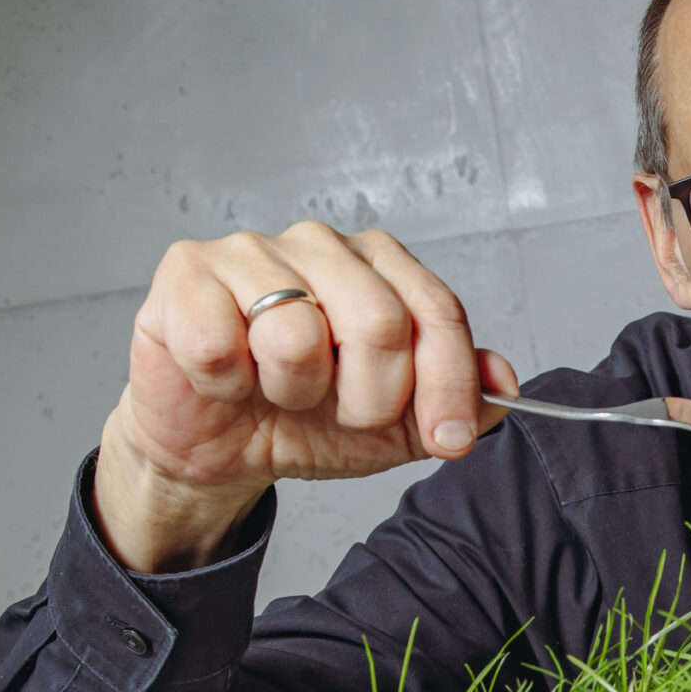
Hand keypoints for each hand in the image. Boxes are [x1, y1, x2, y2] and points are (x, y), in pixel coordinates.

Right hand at [92, 222, 517, 572]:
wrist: (218, 447)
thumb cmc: (303, 419)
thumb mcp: (395, 425)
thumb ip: (455, 399)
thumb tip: (503, 382)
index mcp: (381, 267)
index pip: (436, 312)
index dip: (448, 385)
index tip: (450, 441)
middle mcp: (321, 245)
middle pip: (380, 322)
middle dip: (369, 399)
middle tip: (342, 414)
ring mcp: (251, 250)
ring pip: (296, 335)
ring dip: (290, 391)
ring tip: (274, 388)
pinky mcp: (187, 271)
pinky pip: (220, 344)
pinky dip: (226, 383)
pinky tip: (226, 377)